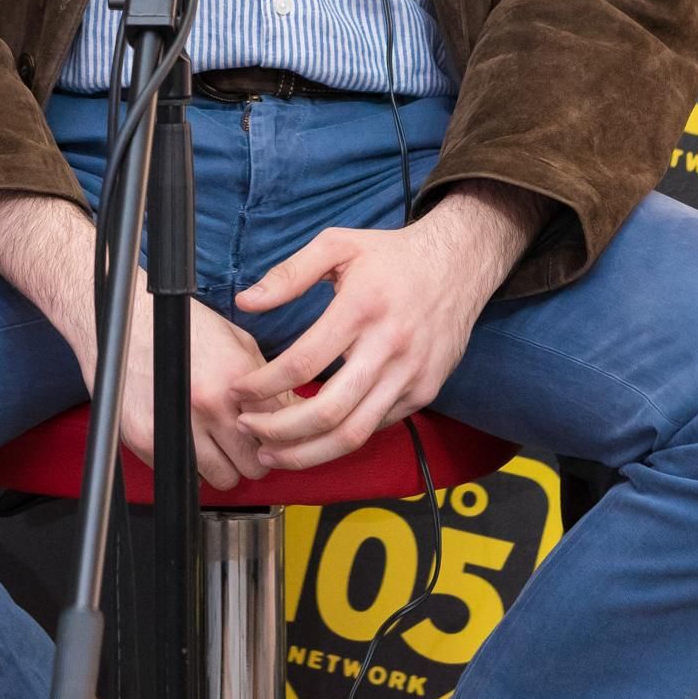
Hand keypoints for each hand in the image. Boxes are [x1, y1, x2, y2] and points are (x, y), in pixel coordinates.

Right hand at [102, 283, 299, 491]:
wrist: (124, 322)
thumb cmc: (180, 327)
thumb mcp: (235, 340)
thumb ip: (266, 379)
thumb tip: (291, 411)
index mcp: (234, 376)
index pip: (277, 429)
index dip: (278, 432)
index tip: (272, 432)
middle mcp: (207, 403)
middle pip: (253, 466)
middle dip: (253, 456)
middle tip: (244, 442)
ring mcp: (177, 425)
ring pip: (222, 479)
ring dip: (223, 465)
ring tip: (215, 441)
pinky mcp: (146, 440)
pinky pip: (185, 475)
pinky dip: (191, 463)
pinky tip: (188, 436)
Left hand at [228, 205, 502, 470]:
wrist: (458, 264)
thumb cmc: (390, 255)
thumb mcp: (337, 245)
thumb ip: (288, 274)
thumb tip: (246, 302)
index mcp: (361, 308)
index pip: (303, 362)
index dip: (263, 385)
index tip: (239, 392)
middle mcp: (388, 347)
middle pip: (327, 412)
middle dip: (279, 430)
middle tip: (248, 429)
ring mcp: (410, 375)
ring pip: (354, 434)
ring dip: (308, 452)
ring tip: (273, 452)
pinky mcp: (425, 391)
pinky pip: (377, 427)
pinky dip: (342, 438)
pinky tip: (315, 436)